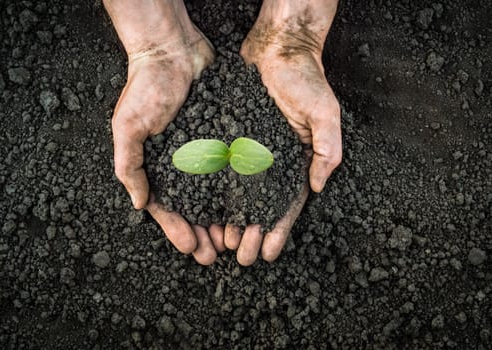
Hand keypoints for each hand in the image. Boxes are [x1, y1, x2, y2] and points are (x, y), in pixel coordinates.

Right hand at [105, 0, 219, 263]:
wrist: (173, 52)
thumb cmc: (145, 88)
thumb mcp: (127, 128)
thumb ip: (130, 166)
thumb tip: (139, 204)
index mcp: (156, 167)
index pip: (166, 208)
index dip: (177, 230)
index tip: (192, 248)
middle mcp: (181, 165)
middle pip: (193, 208)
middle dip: (203, 233)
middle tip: (216, 254)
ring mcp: (203, 154)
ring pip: (215, 196)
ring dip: (222, 219)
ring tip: (234, 240)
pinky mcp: (223, 140)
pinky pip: (232, 170)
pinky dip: (238, 191)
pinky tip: (248, 207)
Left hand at [228, 0, 340, 264]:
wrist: (277, 50)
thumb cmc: (306, 80)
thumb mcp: (325, 115)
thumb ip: (326, 150)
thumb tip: (317, 186)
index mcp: (294, 163)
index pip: (287, 205)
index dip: (278, 231)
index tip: (268, 254)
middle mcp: (270, 163)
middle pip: (258, 207)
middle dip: (251, 234)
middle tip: (240, 257)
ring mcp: (248, 153)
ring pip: (236, 195)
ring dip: (230, 221)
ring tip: (220, 242)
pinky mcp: (229, 139)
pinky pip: (219, 170)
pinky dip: (213, 192)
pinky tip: (204, 210)